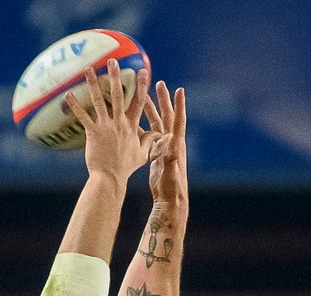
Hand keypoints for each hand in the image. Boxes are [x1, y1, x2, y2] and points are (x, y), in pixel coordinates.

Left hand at [67, 60, 153, 183]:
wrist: (110, 178)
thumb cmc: (125, 167)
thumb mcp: (142, 154)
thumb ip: (149, 140)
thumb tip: (158, 133)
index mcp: (131, 126)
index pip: (138, 102)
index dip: (141, 86)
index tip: (142, 71)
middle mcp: (119, 123)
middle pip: (119, 95)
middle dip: (116, 76)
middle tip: (113, 60)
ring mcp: (105, 126)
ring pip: (99, 101)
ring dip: (93, 83)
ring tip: (89, 68)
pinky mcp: (92, 132)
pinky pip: (82, 116)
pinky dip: (75, 105)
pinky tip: (67, 94)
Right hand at [146, 83, 187, 209]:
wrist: (169, 198)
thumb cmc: (172, 187)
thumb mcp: (171, 173)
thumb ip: (171, 160)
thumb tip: (172, 148)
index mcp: (176, 144)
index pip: (178, 120)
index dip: (179, 105)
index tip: (179, 89)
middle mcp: (170, 142)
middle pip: (166, 116)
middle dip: (162, 100)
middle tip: (157, 83)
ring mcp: (162, 147)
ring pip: (154, 123)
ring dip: (148, 109)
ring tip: (141, 94)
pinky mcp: (154, 153)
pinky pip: (146, 134)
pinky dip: (139, 125)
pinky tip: (131, 118)